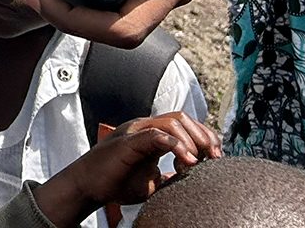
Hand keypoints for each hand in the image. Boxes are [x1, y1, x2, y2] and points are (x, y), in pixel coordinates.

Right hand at [31, 112, 218, 223]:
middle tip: (214, 158)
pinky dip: (175, 144)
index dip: (205, 137)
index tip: (216, 158)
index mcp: (151, 134)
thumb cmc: (115, 181)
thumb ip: (169, 174)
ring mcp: (135, 132)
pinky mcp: (127, 142)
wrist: (88, 185)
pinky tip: (185, 160)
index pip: (185, 124)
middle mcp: (144, 128)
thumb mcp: (152, 180)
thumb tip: (189, 179)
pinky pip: (155, 135)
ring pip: (172, 122)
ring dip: (192, 141)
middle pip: (183, 118)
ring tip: (196, 162)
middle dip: (204, 137)